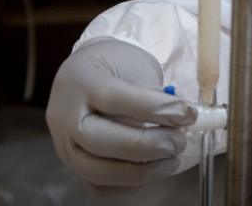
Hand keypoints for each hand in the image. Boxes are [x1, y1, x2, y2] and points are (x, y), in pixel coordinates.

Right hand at [46, 38, 196, 191]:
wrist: (87, 72)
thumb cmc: (115, 66)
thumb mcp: (134, 66)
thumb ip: (154, 95)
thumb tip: (184, 121)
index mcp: (81, 81)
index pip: (114, 99)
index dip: (155, 110)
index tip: (187, 114)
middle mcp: (65, 115)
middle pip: (99, 141)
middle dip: (145, 147)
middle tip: (177, 142)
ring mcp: (63, 144)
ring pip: (96, 171)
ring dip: (140, 171)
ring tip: (170, 159)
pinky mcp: (71, 165)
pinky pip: (98, 186)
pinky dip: (127, 183)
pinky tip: (150, 168)